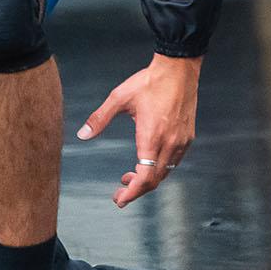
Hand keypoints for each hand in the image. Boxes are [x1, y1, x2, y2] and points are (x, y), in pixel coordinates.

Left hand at [76, 53, 200, 207]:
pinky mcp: (187, 137)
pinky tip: (147, 162)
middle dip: (136, 190)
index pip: (144, 177)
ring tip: (129, 176)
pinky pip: (174, 162)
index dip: (132, 193)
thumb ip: (100, 118)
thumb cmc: (149, 82)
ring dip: (147, 179)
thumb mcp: (119, 98)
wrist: (178, 69)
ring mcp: (181, 142)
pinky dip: (159, 169)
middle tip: (119, 193)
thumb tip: (83, 134)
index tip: (119, 199)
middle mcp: (169, 144)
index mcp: (152, 137)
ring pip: (165, 173)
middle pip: (154, 180)